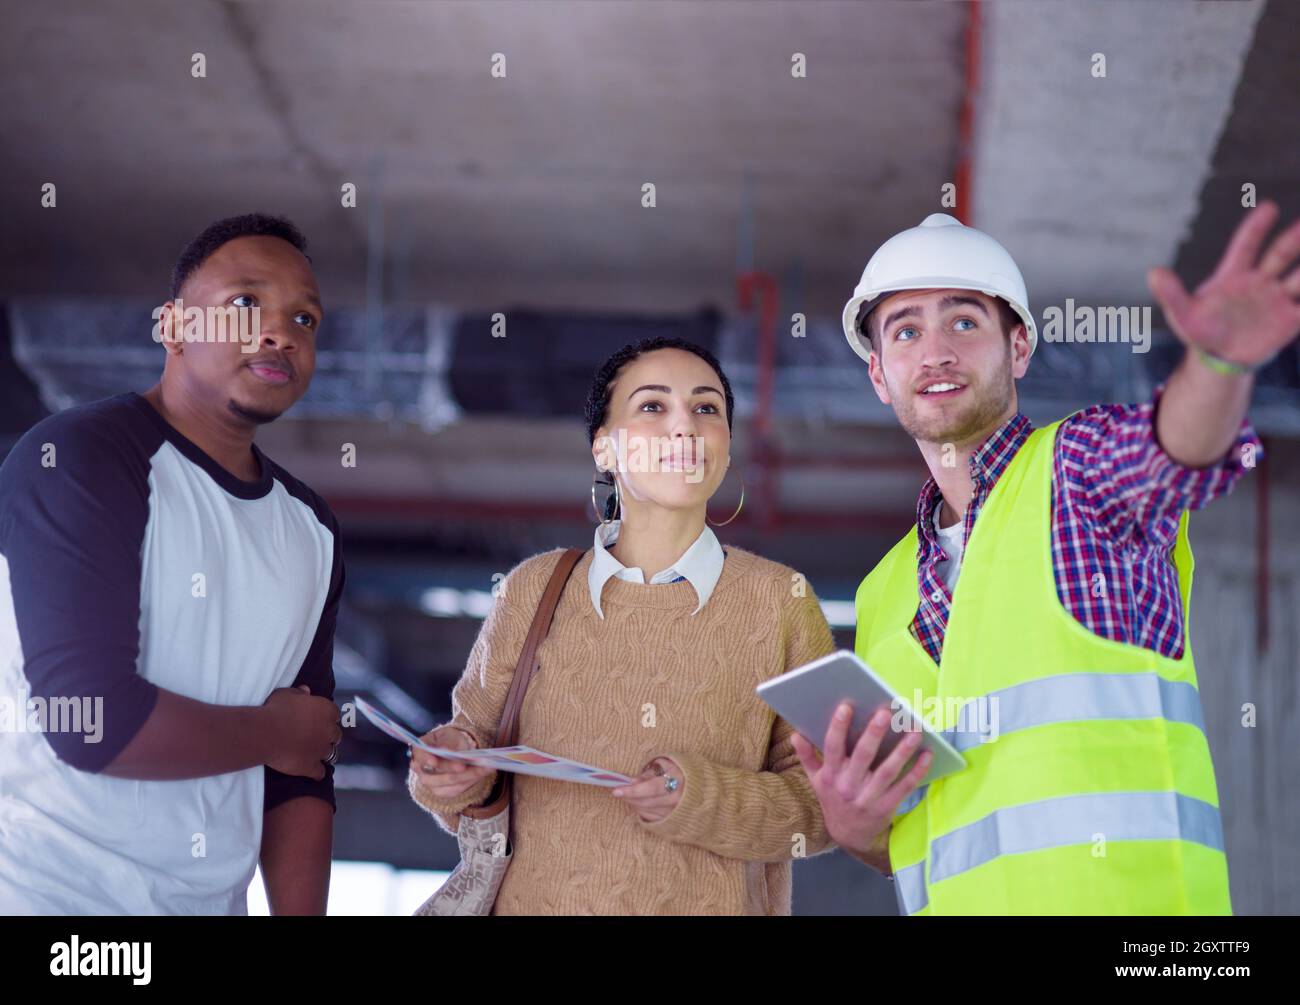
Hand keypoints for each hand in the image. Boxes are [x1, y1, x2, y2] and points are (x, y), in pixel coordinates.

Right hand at [262, 685, 341, 779]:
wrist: (265, 733)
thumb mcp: (286, 694)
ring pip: (332, 754)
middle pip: (336, 735)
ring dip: (326, 754)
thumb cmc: (275, 710)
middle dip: (329, 736)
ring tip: (319, 755)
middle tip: (319, 738)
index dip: (327, 718)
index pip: (335, 714)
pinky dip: (318, 773)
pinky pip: (320, 773)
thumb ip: (299, 694)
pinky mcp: (311, 766)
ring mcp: (321, 750)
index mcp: (326, 710)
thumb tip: (306, 690)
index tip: (321, 720)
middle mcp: (328, 730)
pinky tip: (315, 774)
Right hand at [410, 725, 495, 800]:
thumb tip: (445, 750)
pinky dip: (472, 780)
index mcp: (419, 751)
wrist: (453, 750)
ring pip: (450, 782)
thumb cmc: (449, 740)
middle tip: (469, 764)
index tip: (434, 761)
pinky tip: (483, 773)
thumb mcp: (449, 735)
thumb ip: (447, 743)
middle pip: (436, 774)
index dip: (425, 759)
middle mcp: (421, 770)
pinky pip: (458, 788)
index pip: (419, 755)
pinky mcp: (443, 791)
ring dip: (470, 775)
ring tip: (486, 767)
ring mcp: (431, 783)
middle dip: (453, 769)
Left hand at [611, 757, 682, 822]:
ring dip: (634, 804)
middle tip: (619, 792)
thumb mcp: (667, 764)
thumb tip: (632, 781)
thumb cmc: (680, 772)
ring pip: (647, 810)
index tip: (617, 790)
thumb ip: (649, 773)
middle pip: (647, 801)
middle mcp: (678, 799)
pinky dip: (641, 810)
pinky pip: (651, 818)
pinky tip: (637, 803)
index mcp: (677, 781)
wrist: (700, 787)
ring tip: (628, 796)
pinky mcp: (672, 820)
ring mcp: (675, 812)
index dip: (633, 790)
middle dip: (630, 797)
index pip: (651, 788)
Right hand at [791, 702, 930, 863]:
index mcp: (830, 775)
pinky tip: (927, 755)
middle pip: (863, 757)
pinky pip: (904, 788)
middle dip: (873, 734)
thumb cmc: (833, 798)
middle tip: (885, 713)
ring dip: (902, 751)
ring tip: (914, 731)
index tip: (846, 707)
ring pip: (887, 772)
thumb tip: (795, 734)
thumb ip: (807, 756)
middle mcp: (848, 786)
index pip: (832, 748)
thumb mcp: (816, 779)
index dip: (838, 727)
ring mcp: (868, 798)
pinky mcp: (886, 808)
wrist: (849, 836)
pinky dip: (917, 772)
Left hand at [1148, 200, 1299, 367]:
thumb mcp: (1183, 315)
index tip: (1269, 207)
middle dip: (1293, 239)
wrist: (1220, 358)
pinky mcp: (1291, 319)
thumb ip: (1171, 295)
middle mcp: (1259, 280)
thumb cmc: (1200, 331)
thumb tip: (1153, 272)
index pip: (1246, 245)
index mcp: (1233, 275)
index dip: (1256, 227)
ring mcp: (1277, 298)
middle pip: (1280, 254)